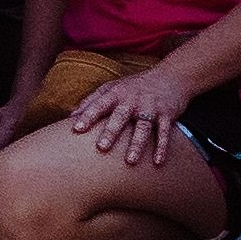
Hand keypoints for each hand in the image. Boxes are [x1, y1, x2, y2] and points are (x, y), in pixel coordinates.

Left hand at [57, 71, 177, 170]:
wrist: (170, 76)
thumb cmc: (134, 86)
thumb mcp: (112, 87)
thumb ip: (91, 101)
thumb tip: (70, 116)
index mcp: (116, 94)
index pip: (99, 105)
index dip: (87, 116)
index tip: (75, 129)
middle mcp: (132, 100)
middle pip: (120, 117)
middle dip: (111, 132)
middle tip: (101, 148)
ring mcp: (150, 107)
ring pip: (143, 127)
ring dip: (137, 144)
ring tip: (130, 161)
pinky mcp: (166, 114)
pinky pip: (164, 132)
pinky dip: (162, 147)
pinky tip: (157, 162)